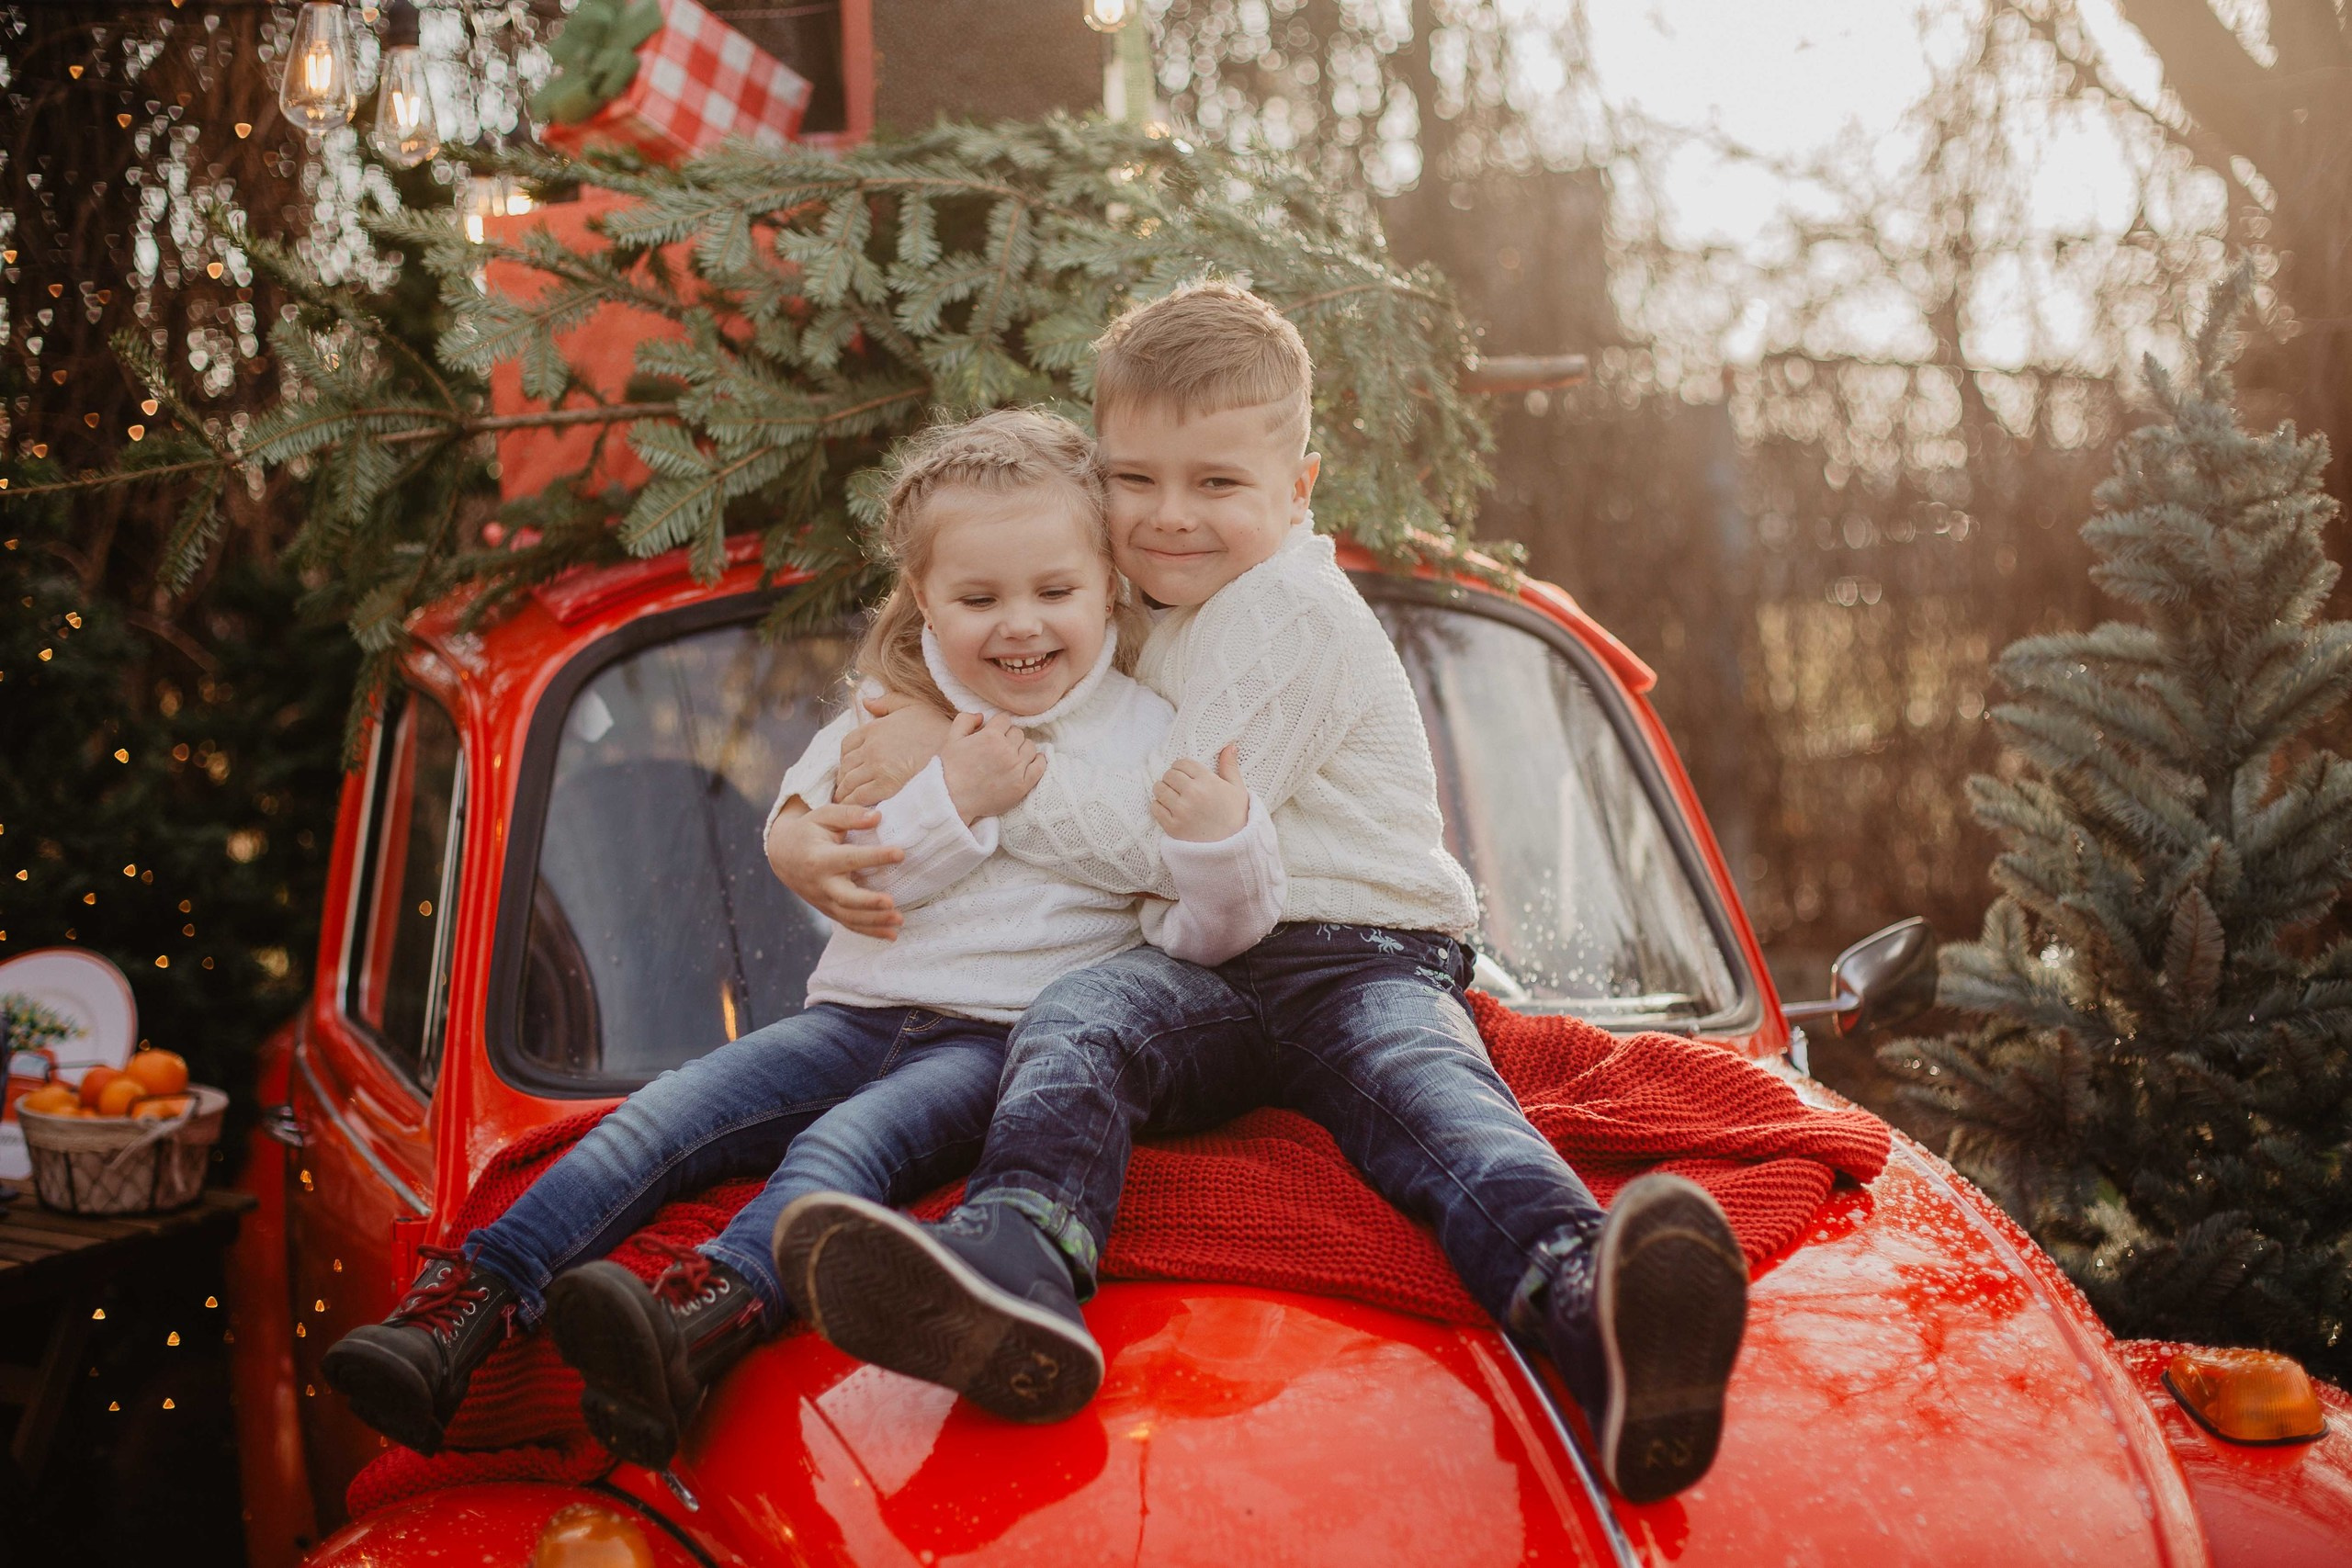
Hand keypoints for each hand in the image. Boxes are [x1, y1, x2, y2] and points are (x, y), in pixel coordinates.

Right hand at [765, 801, 903, 939]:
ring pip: (849, 916)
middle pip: (845, 898)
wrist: (783, 855)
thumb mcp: (824, 816)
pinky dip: (870, 932)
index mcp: (820, 858)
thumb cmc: (809, 831)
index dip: (875, 857)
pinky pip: (850, 924)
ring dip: (875, 921)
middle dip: (868, 902)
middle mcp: (821, 883)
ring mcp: (824, 900)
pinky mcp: (829, 910)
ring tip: (900, 920)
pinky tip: (892, 935)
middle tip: (891, 901)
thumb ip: (849, 815)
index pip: (850, 858)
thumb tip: (877, 817)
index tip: (900, 853)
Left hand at [837, 692, 954, 807]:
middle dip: (844, 778)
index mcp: (876, 727)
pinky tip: (856, 809)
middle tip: (848, 787)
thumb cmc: (939, 730)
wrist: (958, 754)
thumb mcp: (915, 706)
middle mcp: (872, 746)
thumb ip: (889, 701)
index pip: (847, 744)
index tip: (850, 768)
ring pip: (848, 782)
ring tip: (849, 801)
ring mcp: (877, 766)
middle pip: (846, 765)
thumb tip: (866, 702)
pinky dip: (852, 803)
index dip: (846, 758)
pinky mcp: (885, 786)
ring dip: (845, 793)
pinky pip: (858, 797)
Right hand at [939, 711, 1044, 822]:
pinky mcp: (1023, 784)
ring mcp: (1016, 768)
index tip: (994, 733)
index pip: (1005, 719)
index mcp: (990, 736)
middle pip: (1018, 733)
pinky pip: (1040, 766)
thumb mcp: (951, 739)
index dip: (998, 726)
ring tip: (1012, 756)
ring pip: (1030, 747)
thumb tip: (982, 716)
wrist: (952, 800)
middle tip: (1000, 747)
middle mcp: (1007, 750)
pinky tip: (1031, 761)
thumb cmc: (949, 770)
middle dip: (1009, 737)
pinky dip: (1039, 761)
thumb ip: (965, 720)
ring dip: (1022, 749)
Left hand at [1153, 744, 1250, 841]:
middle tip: (1179, 787)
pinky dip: (1159, 806)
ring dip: (1163, 791)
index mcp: (1208, 781)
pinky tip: (1169, 809)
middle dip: (1172, 778)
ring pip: (1159, 789)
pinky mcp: (1173, 827)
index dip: (1182, 767)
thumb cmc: (1237, 816)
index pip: (1182, 763)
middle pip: (1169, 774)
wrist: (1235, 848)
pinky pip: (1155, 808)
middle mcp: (1193, 793)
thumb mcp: (1237, 789)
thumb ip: (1230, 766)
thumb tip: (1229, 745)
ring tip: (1172, 797)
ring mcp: (1182, 811)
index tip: (1185, 774)